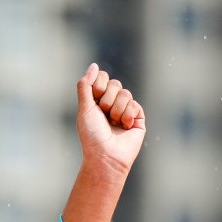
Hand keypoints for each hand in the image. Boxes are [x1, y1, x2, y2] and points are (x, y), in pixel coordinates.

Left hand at [75, 63, 145, 177]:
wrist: (106, 156)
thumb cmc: (91, 136)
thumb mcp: (84, 108)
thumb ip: (85, 85)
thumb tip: (93, 65)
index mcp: (96, 101)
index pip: (102, 77)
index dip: (98, 85)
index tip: (94, 100)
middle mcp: (111, 104)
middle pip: (115, 84)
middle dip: (107, 99)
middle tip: (103, 115)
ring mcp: (125, 110)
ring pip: (126, 93)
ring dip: (117, 110)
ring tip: (113, 124)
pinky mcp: (137, 117)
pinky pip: (135, 105)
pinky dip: (127, 116)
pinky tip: (124, 127)